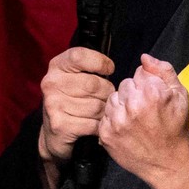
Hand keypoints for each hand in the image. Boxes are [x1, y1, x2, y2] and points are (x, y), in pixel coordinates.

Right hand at [36, 46, 115, 188]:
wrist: (54, 131)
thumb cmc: (75, 98)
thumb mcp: (79, 75)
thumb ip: (95, 65)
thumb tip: (136, 61)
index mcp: (57, 66)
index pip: (80, 56)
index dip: (100, 62)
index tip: (109, 70)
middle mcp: (51, 83)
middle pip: (94, 84)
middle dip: (107, 92)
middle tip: (105, 97)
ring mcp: (53, 104)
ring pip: (96, 106)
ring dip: (104, 111)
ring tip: (100, 111)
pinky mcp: (59, 125)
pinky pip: (93, 124)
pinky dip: (99, 126)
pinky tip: (95, 124)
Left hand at [100, 54, 188, 188]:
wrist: (168, 163)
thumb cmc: (176, 129)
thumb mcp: (180, 95)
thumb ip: (163, 71)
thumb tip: (144, 57)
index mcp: (151, 92)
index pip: (139, 72)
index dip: (148, 84)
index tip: (154, 98)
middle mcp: (132, 105)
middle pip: (124, 84)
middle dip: (134, 94)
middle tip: (146, 110)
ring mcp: (116, 121)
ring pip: (112, 98)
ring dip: (122, 106)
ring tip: (136, 119)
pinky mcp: (106, 134)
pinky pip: (104, 116)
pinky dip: (113, 120)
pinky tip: (127, 128)